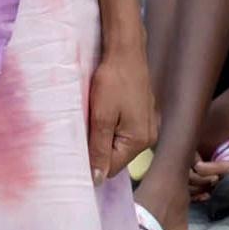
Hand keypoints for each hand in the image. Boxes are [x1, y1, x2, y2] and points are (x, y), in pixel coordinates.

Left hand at [86, 49, 156, 183]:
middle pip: (116, 156)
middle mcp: (149, 136)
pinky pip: (125, 129)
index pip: (111, 168)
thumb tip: (97, 179)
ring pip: (119, 142)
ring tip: (96, 114)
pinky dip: (113, 124)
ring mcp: (149, 124)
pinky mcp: (144, 113)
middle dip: (99, 146)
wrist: (125, 50)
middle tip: (86, 125)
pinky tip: (106, 108)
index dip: (93, 160)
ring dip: (105, 134)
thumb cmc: (113, 80)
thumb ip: (99, 150)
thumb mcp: (101, 117)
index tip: (79, 144)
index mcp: (139, 141)